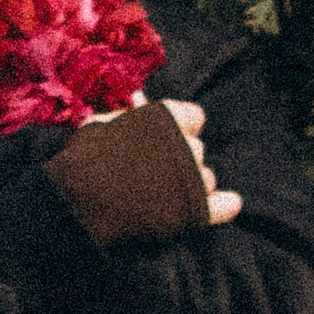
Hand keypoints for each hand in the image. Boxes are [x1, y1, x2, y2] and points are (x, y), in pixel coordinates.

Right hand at [81, 95, 240, 224]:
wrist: (82, 202)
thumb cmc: (87, 157)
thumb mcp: (101, 123)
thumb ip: (126, 113)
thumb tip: (140, 101)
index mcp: (169, 119)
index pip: (194, 116)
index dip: (181, 126)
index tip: (166, 136)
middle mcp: (187, 146)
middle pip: (198, 149)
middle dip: (182, 157)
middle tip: (156, 169)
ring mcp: (192, 181)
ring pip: (206, 178)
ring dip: (192, 183)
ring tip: (165, 192)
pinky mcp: (194, 213)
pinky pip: (220, 208)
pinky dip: (226, 205)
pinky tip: (231, 202)